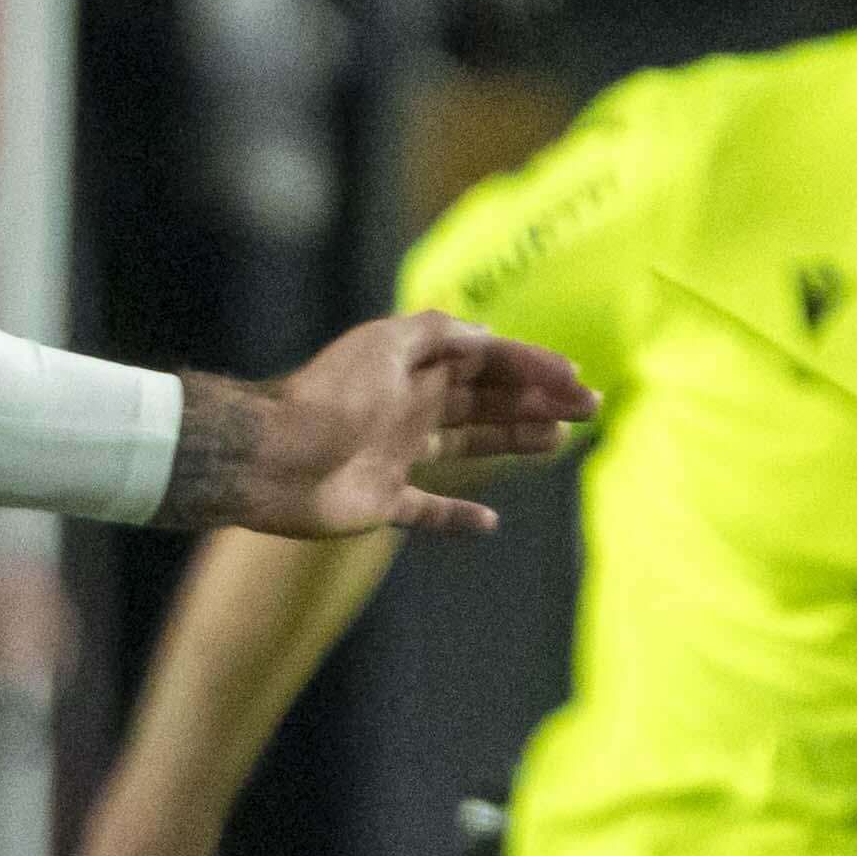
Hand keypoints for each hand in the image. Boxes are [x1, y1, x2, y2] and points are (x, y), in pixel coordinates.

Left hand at [167, 312, 591, 537]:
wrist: (268, 458)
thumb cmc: (329, 397)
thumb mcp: (388, 344)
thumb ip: (439, 333)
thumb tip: (489, 336)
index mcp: (414, 370)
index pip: (486, 364)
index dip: (532, 367)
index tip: (574, 379)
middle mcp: (408, 409)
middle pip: (485, 403)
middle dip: (536, 402)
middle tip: (588, 409)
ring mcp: (395, 456)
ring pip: (465, 447)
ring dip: (511, 442)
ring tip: (557, 442)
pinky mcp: (379, 501)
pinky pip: (426, 511)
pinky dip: (456, 518)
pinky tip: (489, 522)